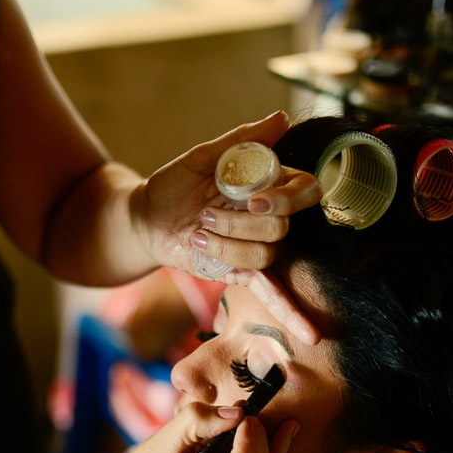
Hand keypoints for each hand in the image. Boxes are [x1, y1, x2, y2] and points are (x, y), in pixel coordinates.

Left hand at [136, 112, 323, 344]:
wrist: (144, 221)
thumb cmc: (172, 185)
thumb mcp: (200, 158)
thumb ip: (241, 143)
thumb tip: (280, 119)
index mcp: (266, 183)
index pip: (305, 189)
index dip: (287, 197)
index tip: (254, 199)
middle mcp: (268, 215)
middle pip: (281, 227)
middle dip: (239, 223)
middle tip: (205, 215)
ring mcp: (256, 246)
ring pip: (265, 255)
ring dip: (227, 248)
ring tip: (200, 236)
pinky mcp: (240, 273)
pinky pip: (271, 292)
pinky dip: (289, 311)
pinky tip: (308, 332)